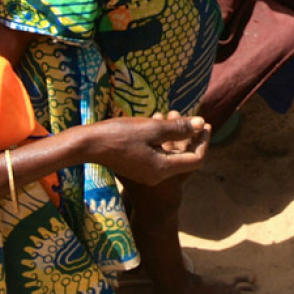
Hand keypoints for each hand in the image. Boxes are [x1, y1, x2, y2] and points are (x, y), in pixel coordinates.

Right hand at [83, 115, 210, 185]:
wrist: (87, 145)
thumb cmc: (119, 135)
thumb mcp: (151, 128)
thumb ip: (178, 128)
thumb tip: (200, 123)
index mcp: (162, 169)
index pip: (196, 160)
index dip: (203, 141)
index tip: (205, 124)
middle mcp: (157, 176)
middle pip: (185, 159)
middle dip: (192, 138)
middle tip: (198, 120)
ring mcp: (146, 175)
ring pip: (171, 157)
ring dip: (177, 138)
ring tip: (178, 117)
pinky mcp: (137, 169)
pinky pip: (158, 157)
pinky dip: (164, 142)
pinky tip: (159, 125)